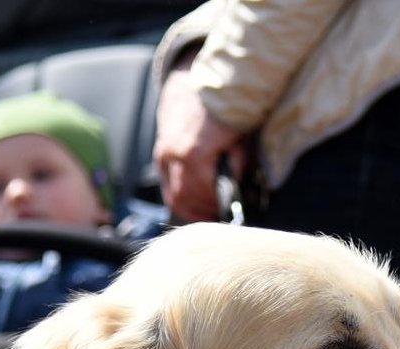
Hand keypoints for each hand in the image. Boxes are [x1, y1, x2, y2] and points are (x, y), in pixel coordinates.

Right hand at [153, 66, 248, 222]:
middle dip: (201, 212)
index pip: (203, 194)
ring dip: (189, 208)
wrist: (193, 81)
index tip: (227, 213)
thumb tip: (237, 187)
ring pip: (172, 195)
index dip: (215, 207)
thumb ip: (239, 164)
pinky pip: (166, 184)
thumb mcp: (239, 134)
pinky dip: (180, 196)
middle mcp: (173, 155)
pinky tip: (194, 199)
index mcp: (194, 152)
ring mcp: (163, 154)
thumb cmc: (220, 107)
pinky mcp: (159, 153)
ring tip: (206, 212)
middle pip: (184, 199)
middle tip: (217, 216)